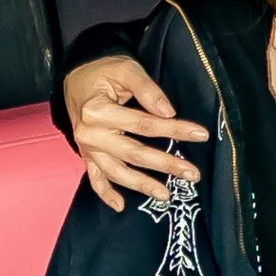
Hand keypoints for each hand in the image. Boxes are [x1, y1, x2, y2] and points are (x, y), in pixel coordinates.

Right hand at [65, 57, 207, 209]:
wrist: (76, 77)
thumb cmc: (103, 71)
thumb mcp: (126, 69)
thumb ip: (147, 89)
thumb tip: (168, 112)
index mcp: (97, 111)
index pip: (143, 124)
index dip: (173, 130)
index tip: (200, 135)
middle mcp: (90, 134)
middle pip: (134, 153)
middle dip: (165, 165)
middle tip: (192, 174)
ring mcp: (88, 148)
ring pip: (117, 171)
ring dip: (141, 185)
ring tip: (166, 196)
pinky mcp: (87, 155)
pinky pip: (95, 178)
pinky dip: (106, 194)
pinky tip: (121, 206)